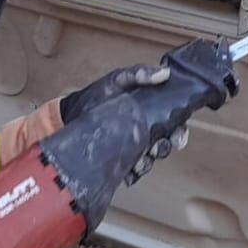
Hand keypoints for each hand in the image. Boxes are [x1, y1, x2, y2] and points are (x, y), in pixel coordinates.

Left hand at [39, 37, 238, 231]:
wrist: (68, 117)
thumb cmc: (94, 96)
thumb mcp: (117, 80)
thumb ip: (139, 73)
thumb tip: (164, 73)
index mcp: (147, 110)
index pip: (173, 122)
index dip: (179, 131)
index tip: (177, 137)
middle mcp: (143, 130)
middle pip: (165, 144)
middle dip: (164, 148)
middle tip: (155, 149)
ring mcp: (132, 147)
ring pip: (151, 160)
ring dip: (148, 162)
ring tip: (138, 161)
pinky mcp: (119, 161)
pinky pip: (134, 172)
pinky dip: (133, 174)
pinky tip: (128, 171)